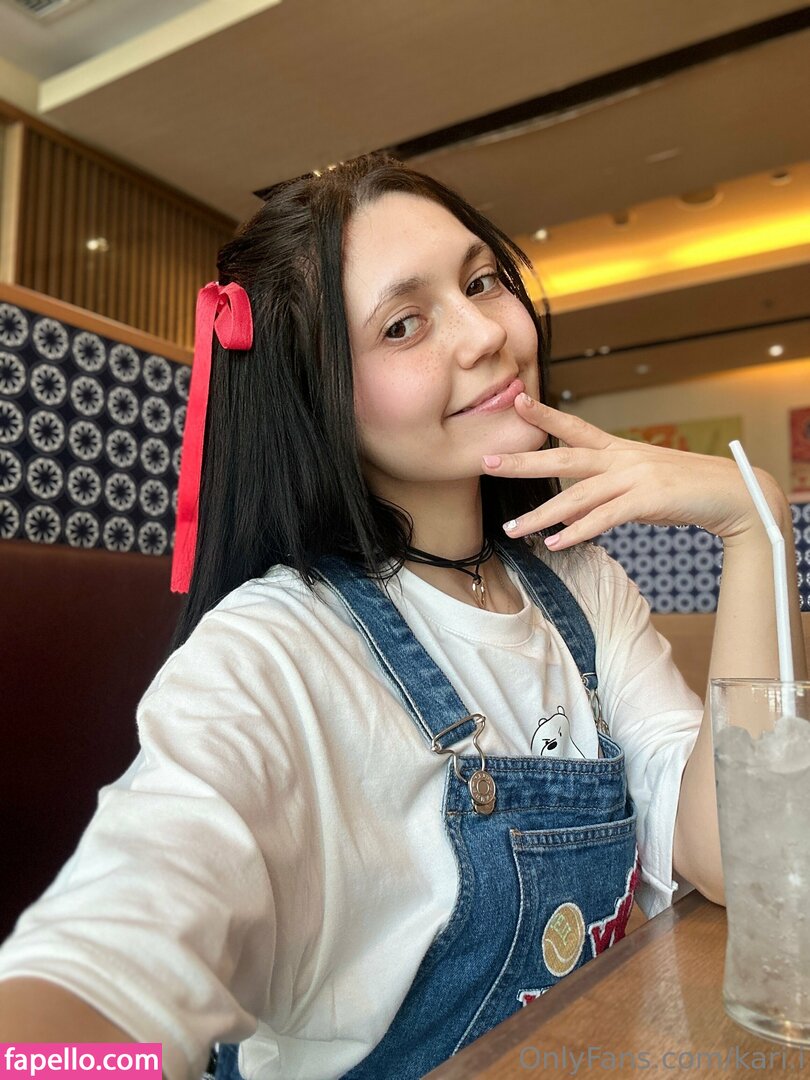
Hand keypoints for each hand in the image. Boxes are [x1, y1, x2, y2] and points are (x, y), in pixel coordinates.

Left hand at [482, 394, 785, 550]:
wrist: (733, 494)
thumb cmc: (686, 488)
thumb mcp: (644, 477)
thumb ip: (612, 482)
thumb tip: (584, 502)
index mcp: (619, 449)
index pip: (574, 427)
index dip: (544, 414)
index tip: (515, 400)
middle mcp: (621, 459)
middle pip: (563, 458)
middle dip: (523, 462)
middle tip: (487, 462)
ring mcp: (634, 478)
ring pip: (576, 496)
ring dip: (541, 515)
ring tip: (512, 529)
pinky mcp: (647, 501)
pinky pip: (604, 519)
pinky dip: (577, 532)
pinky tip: (555, 543)